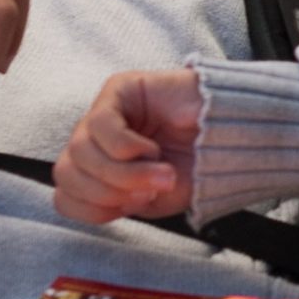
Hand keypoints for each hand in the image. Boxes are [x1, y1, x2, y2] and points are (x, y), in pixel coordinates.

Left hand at [53, 70, 201, 223]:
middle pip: (66, 174)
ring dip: (124, 172)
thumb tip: (101, 195)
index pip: (65, 196)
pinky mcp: (117, 89)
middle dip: (107, 193)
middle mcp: (93, 141)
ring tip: (160, 172)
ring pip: (80, 151)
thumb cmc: (194, 167)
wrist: (233, 139)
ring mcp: (103, 112)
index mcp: (97, 171)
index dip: (95, 209)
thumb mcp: (152, 200)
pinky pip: (101, 125)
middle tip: (148, 192)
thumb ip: (117, 202)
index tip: (133, 207)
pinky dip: (127, 147)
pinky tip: (153, 149)